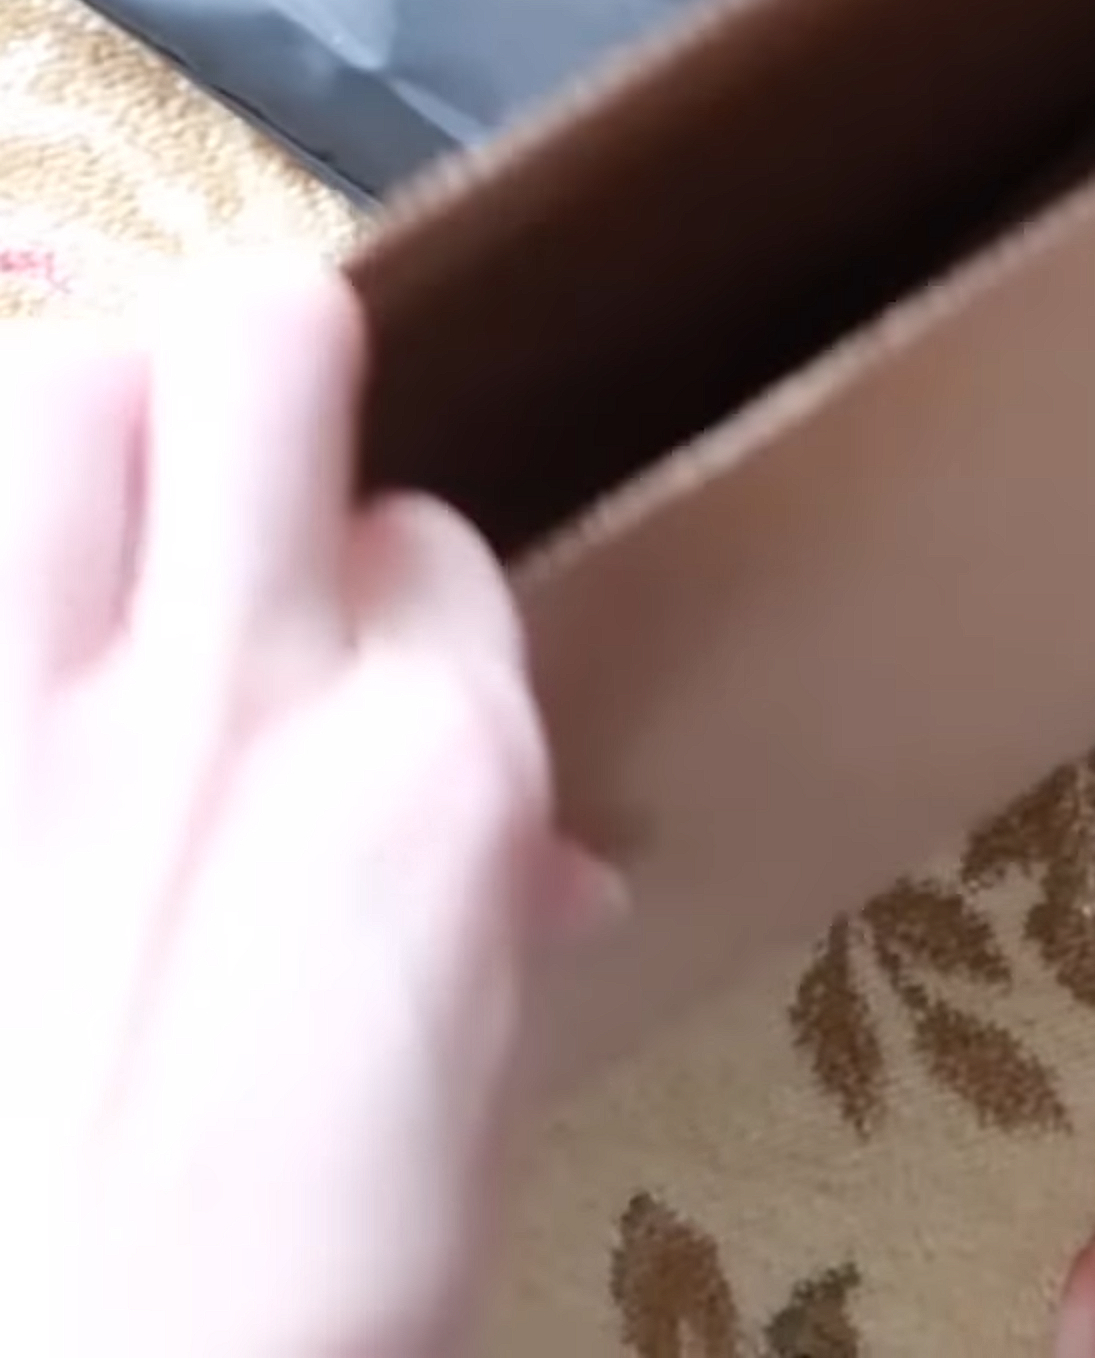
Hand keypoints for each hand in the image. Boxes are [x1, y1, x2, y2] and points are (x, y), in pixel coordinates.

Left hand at [0, 262, 598, 1357]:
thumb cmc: (297, 1300)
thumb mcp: (468, 1096)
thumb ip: (484, 916)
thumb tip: (531, 863)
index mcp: (427, 774)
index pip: (434, 536)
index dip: (403, 586)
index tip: (366, 654)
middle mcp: (230, 694)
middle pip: (257, 344)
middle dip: (261, 370)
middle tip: (228, 471)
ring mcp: (20, 726)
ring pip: (46, 397)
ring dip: (77, 432)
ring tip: (77, 533)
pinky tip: (13, 683)